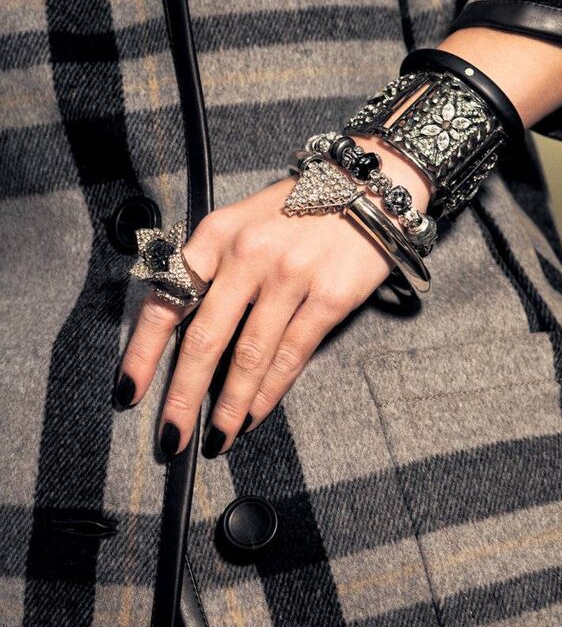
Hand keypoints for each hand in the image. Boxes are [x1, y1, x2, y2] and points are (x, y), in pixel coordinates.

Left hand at [115, 152, 430, 458]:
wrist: (368, 187)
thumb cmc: (297, 208)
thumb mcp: (242, 222)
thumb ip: (211, 266)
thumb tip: (179, 330)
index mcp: (217, 234)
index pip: (168, 299)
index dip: (143, 352)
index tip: (128, 393)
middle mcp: (248, 254)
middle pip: (205, 339)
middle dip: (182, 397)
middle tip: (170, 439)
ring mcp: (291, 276)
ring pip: (249, 356)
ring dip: (229, 407)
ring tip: (216, 439)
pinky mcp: (330, 296)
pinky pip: (291, 355)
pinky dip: (268, 392)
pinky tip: (253, 415)